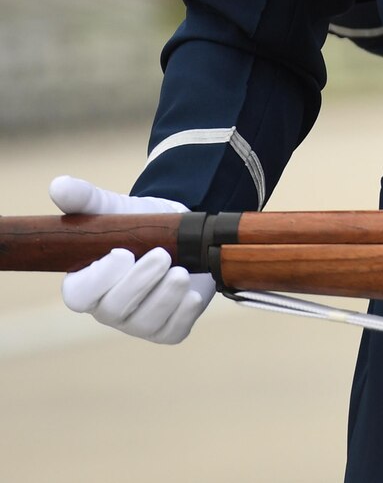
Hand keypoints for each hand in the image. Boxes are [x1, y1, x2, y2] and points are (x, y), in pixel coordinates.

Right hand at [51, 176, 213, 344]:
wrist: (180, 233)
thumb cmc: (139, 224)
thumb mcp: (114, 209)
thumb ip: (85, 199)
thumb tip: (58, 185)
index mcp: (85, 284)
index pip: (80, 295)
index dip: (100, 278)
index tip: (123, 253)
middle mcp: (106, 308)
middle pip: (114, 309)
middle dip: (141, 282)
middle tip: (163, 255)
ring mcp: (136, 322)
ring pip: (145, 322)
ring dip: (165, 295)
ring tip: (180, 271)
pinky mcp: (166, 328)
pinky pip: (172, 330)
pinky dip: (184, 312)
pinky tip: (191, 292)